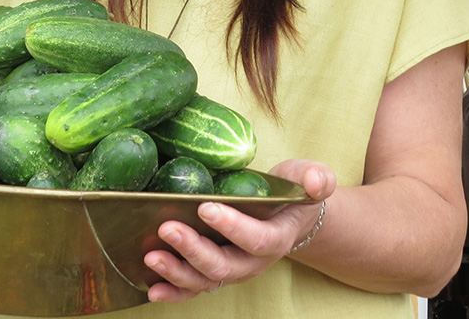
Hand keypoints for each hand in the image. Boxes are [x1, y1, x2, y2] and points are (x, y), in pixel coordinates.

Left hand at [143, 159, 334, 302]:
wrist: (290, 217)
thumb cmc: (294, 194)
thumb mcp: (311, 178)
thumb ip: (317, 178)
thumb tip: (313, 182)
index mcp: (276, 237)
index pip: (256, 239)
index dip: (232, 227)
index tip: (206, 207)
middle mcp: (253, 262)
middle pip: (224, 266)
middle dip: (195, 250)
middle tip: (168, 228)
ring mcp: (232, 270)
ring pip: (205, 281)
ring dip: (177, 272)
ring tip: (153, 255)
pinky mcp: (214, 273)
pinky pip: (193, 289)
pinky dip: (173, 291)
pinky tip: (152, 287)